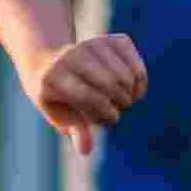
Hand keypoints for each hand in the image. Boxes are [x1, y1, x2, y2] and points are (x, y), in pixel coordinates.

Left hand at [31, 34, 146, 155]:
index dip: (105, 113)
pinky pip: (136, 63)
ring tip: (124, 103)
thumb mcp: (59, 115)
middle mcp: (72, 55)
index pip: (88, 96)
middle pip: (110, 83)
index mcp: (54, 77)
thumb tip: (86, 151)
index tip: (111, 121)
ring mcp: (93, 43)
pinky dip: (140, 81)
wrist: (49, 62)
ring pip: (125, 74)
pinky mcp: (113, 39)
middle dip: (120, 103)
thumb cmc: (56, 96)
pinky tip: (134, 91)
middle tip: (118, 111)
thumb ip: (75, 130)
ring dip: (130, 95)